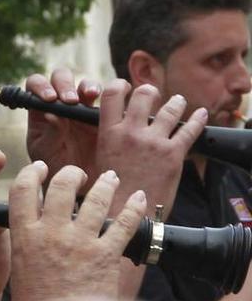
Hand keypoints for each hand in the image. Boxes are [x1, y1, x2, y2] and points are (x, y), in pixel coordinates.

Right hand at [9, 163, 146, 300]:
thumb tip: (35, 232)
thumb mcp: (20, 272)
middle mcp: (51, 233)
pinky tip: (138, 198)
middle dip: (71, 174)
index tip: (40, 168)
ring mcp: (80, 242)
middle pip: (61, 186)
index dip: (31, 173)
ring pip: (95, 198)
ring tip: (110, 178)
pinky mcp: (106, 255)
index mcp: (24, 237)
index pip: (22, 190)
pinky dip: (134, 207)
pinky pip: (124, 223)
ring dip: (105, 183)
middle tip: (78, 176)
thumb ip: (27, 246)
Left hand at [26, 68, 99, 192]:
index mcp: (41, 110)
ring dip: (88, 85)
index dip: (41, 86)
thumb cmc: (55, 170)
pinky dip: (110, 96)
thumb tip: (51, 114)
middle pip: (61, 78)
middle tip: (70, 100)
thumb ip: (48, 135)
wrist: (80, 187)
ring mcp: (83, 108)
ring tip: (91, 96)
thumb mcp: (46, 154)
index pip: (35, 85)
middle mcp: (61, 104)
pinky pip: (108, 99)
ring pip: (85, 84)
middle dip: (65, 84)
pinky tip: (110, 105)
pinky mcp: (103, 115)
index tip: (49, 99)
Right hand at [96, 81, 205, 217]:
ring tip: (178, 102)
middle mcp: (131, 133)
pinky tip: (202, 114)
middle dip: (150, 91)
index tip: (125, 87)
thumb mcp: (98, 160)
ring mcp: (154, 142)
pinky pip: (190, 129)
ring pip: (170, 108)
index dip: (119, 84)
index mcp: (108, 133)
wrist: (125, 215)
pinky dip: (199, 119)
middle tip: (153, 96)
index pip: (111, 93)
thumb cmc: (109, 193)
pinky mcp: (174, 154)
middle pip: (144, 94)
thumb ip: (106, 139)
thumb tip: (110, 128)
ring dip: (176, 103)